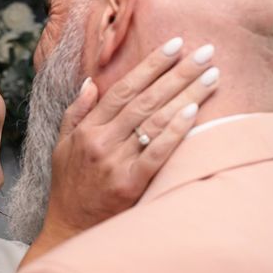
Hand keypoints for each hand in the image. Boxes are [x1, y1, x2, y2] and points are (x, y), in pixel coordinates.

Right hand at [37, 38, 218, 251]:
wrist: (69, 227)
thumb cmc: (68, 185)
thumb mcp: (61, 145)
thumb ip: (75, 112)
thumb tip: (92, 82)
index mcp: (87, 129)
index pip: (123, 89)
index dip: (150, 65)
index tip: (175, 46)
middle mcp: (101, 142)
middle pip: (145, 100)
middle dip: (177, 73)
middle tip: (205, 52)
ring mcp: (115, 163)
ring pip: (154, 122)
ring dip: (185, 95)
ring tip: (211, 76)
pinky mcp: (130, 185)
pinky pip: (156, 153)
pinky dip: (175, 132)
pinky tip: (193, 112)